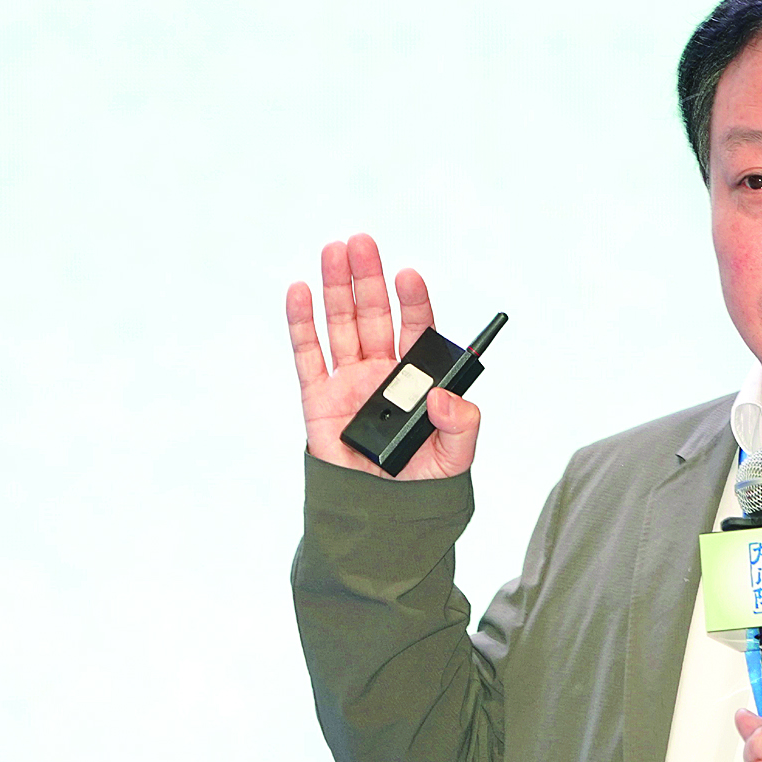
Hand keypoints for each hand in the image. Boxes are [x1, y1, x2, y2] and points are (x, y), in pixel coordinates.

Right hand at [287, 233, 480, 480]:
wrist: (380, 519)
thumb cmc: (421, 487)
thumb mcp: (455, 459)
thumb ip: (462, 426)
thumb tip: (445, 396)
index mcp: (418, 379)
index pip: (416, 328)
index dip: (413, 301)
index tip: (408, 276)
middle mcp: (383, 372)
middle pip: (374, 315)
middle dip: (368, 278)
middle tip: (363, 242)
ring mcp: (349, 382)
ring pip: (340, 325)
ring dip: (335, 287)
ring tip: (334, 250)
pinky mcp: (318, 399)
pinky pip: (308, 356)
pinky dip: (301, 323)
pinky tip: (299, 291)